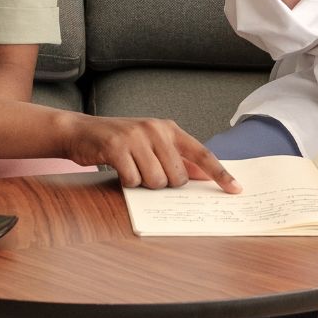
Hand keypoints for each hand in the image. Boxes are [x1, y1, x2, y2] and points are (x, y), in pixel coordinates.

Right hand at [62, 114, 241, 193]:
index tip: (236, 189)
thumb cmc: (120, 142)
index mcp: (169, 128)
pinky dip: (127, 182)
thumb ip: (177, 158)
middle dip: (163, 183)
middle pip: (177, 177)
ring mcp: (136, 137)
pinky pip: (133, 180)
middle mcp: (156, 129)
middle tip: (146, 171)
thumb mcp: (151, 144)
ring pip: (156, 181)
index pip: (201, 153)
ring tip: (131, 168)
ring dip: (143, 184)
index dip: (219, 173)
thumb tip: (203, 176)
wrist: (81, 131)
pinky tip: (119, 169)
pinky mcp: (116, 146)